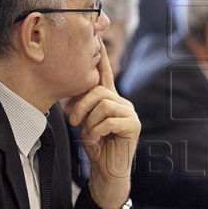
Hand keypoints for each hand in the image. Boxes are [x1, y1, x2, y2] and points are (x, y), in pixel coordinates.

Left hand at [68, 38, 139, 208]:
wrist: (106, 172)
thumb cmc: (95, 146)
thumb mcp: (84, 122)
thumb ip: (82, 105)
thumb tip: (74, 94)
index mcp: (110, 98)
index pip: (106, 73)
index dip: (102, 56)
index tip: (98, 36)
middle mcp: (122, 102)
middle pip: (98, 91)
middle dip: (81, 107)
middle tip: (73, 123)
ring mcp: (130, 113)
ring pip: (103, 105)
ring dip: (90, 123)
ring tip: (89, 135)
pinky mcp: (134, 126)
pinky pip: (110, 120)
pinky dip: (98, 131)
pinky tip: (96, 140)